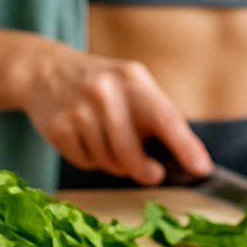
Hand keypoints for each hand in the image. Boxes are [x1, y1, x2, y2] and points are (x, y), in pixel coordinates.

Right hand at [21, 46, 211, 185]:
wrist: (46, 71)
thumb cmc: (101, 86)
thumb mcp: (131, 86)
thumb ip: (156, 116)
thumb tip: (187, 159)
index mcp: (132, 79)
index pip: (164, 117)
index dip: (184, 145)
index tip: (201, 168)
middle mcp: (104, 91)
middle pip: (131, 149)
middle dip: (143, 169)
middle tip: (153, 175)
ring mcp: (78, 110)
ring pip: (107, 160)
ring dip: (113, 162)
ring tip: (106, 140)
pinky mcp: (57, 128)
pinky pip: (85, 162)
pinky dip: (90, 160)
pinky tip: (85, 138)